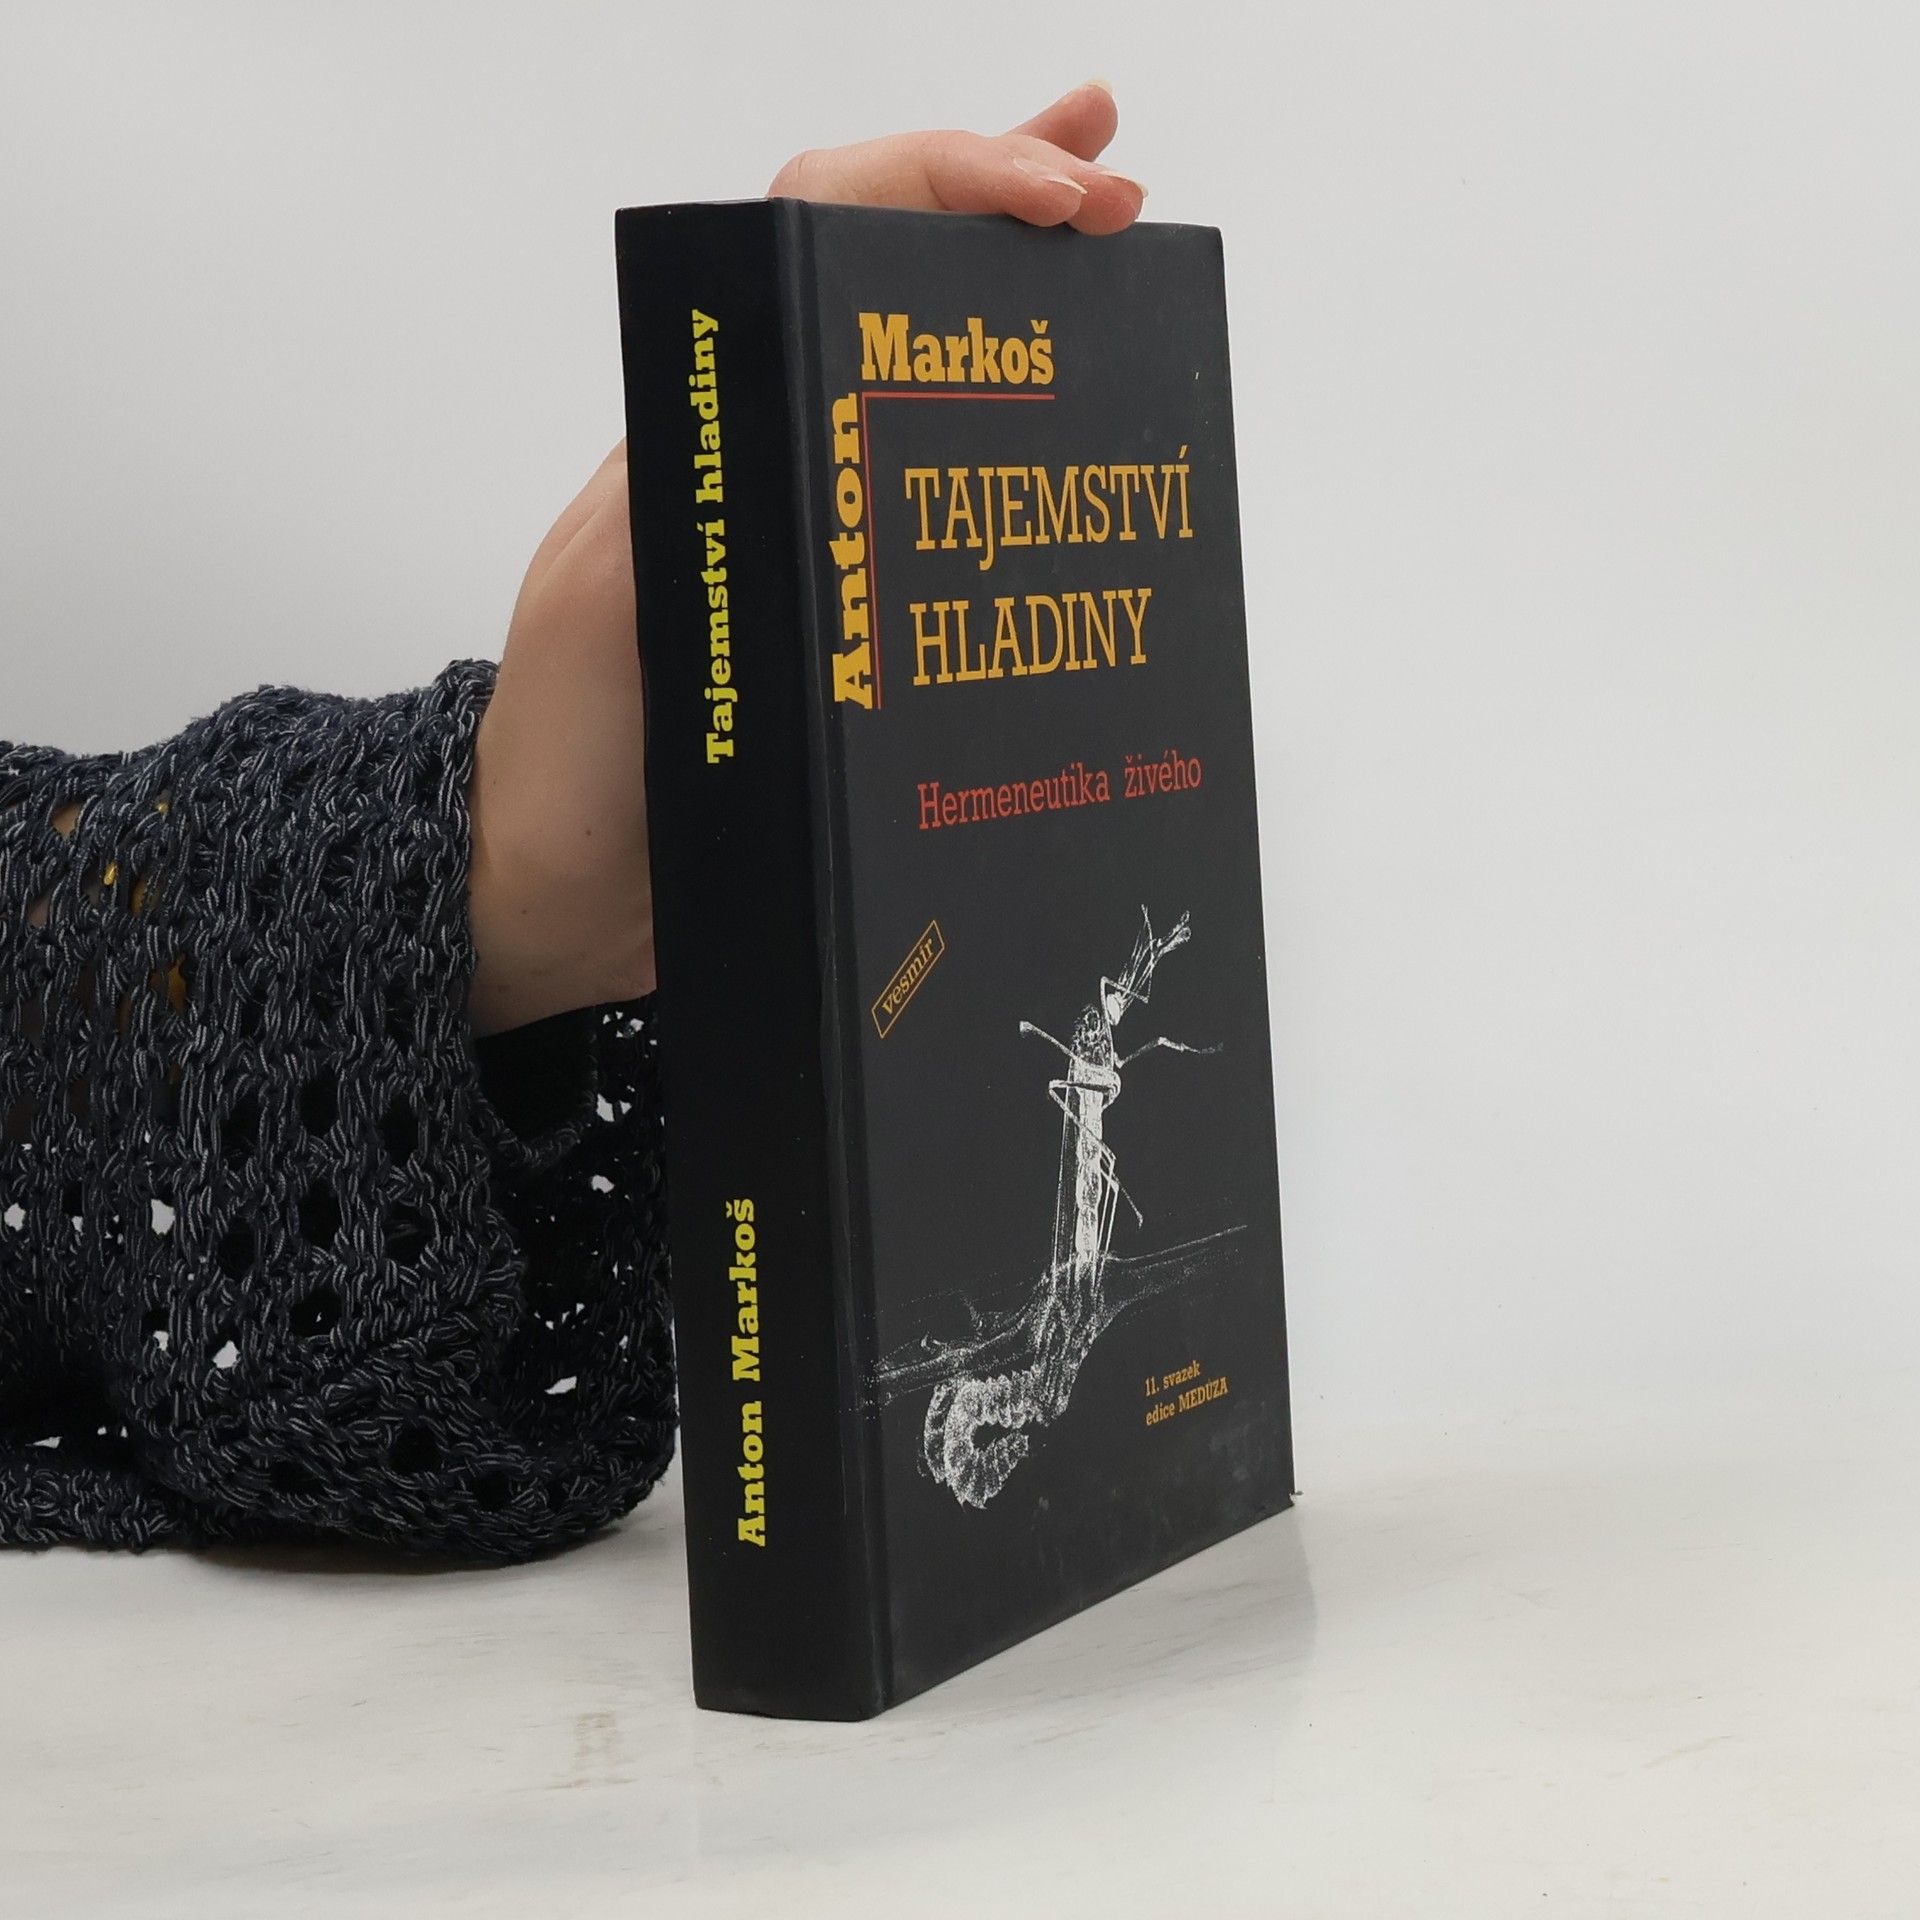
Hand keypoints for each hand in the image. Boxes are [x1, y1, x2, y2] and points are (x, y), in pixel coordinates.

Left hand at [466, 81, 1145, 1035]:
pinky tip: (1081, 464)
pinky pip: (937, 513)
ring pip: (923, 384)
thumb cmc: (566, 761)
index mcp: (712, 426)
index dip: (944, 185)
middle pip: (886, 281)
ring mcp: (812, 536)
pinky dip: (1015, 463)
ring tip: (1115, 256)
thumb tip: (810, 426)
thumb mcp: (612, 609)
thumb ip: (694, 504)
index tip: (1053, 197)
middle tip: (1108, 188)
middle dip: (1000, 204)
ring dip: (1019, 308)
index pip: (823, 234)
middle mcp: (771, 458)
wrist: (553, 889)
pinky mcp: (841, 622)